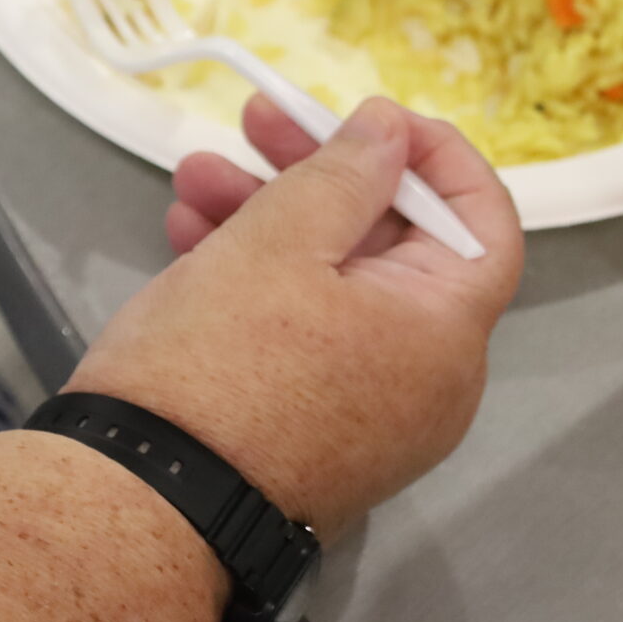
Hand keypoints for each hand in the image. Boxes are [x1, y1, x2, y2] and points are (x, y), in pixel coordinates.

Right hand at [65, 94, 523, 538]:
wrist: (140, 508)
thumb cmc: (217, 365)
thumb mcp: (277, 243)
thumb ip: (344, 174)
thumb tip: (391, 132)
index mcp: (445, 335)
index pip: (482, 222)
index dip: (433, 155)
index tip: (364, 113)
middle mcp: (426, 383)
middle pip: (395, 248)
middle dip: (319, 175)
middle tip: (254, 123)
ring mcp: (368, 416)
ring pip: (336, 289)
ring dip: (270, 220)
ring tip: (193, 180)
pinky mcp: (309, 434)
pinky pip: (306, 339)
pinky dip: (259, 284)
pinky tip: (188, 239)